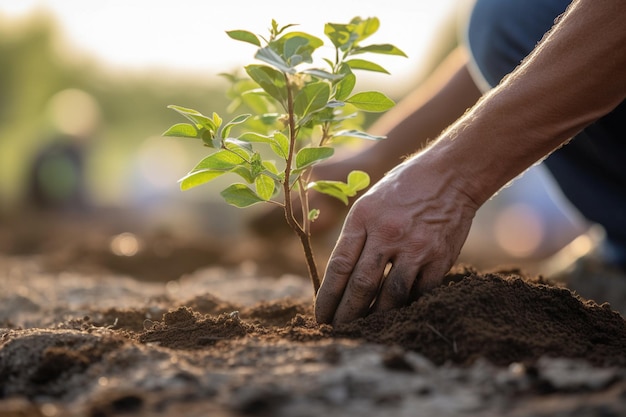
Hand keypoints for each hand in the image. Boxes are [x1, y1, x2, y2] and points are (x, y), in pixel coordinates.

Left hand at [315, 153, 478, 323]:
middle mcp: (388, 233)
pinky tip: (395, 315)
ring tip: (363, 329)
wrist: (450, 174)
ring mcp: (417, 247)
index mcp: (364, 218)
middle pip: (362, 286)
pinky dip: (405, 306)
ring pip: (391, 296)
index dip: (327, 297)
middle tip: (336, 331)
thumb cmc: (402, 190)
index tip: (320, 316)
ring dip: (375, 317)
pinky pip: (419, 292)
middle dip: (346, 314)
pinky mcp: (440, 257)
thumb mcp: (368, 204)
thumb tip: (341, 279)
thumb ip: (355, 238)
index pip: (339, 267)